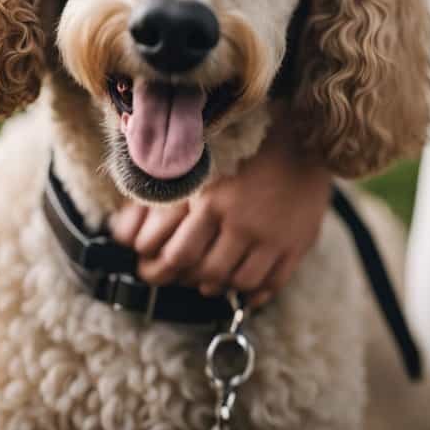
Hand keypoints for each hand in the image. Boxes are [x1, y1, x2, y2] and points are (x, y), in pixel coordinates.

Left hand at [110, 110, 331, 306]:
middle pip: (208, 274)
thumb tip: (125, 231)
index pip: (179, 255)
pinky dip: (256, 292)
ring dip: (223, 286)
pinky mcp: (298, 245)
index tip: (155, 268)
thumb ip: (171, 198)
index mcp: (214, 203)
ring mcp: (273, 238)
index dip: (163, 268)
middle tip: (186, 276)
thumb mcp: (204, 167)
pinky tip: (245, 286)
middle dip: (192, 280)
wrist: (304, 137)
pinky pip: (273, 283)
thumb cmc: (246, 148)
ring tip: (215, 278)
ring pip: (240, 283)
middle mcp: (243, 224)